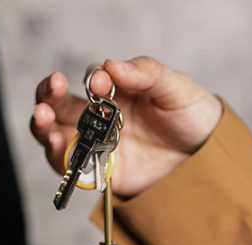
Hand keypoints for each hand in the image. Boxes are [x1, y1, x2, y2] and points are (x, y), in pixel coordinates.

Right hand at [31, 56, 221, 196]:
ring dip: (44, 125)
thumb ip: (146, 73)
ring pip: (57, 133)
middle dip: (48, 95)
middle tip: (52, 88)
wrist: (209, 157)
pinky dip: (58, 157)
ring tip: (42, 117)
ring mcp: (97, 145)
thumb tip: (112, 65)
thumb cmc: (191, 114)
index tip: (101, 83)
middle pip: (60, 104)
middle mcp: (100, 117)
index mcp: (117, 91)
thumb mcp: (175, 87)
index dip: (92, 79)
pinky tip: (57, 145)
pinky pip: (71, 166)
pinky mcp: (101, 172)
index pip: (92, 80)